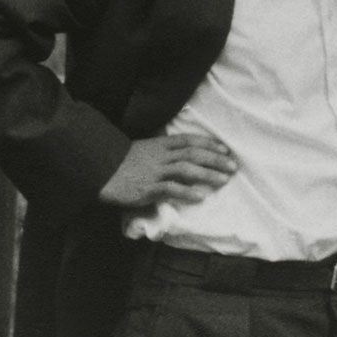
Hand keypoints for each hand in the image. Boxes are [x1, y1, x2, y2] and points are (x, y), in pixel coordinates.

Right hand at [98, 132, 237, 210]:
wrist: (104, 170)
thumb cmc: (126, 162)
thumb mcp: (148, 150)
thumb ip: (165, 152)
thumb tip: (185, 156)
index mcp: (162, 144)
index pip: (190, 140)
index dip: (209, 144)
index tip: (225, 149)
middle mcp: (162, 155)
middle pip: (193, 154)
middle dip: (215, 160)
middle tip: (233, 166)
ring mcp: (155, 171)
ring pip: (186, 169)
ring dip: (207, 174)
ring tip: (223, 180)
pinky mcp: (148, 188)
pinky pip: (171, 189)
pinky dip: (187, 192)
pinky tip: (200, 196)